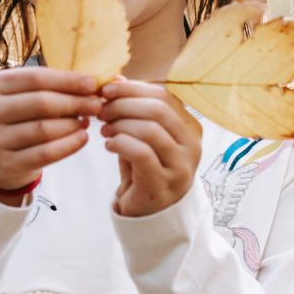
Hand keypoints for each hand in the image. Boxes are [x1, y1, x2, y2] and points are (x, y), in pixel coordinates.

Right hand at [0, 67, 101, 203]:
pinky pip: (45, 153)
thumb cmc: (15, 120)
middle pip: (41, 102)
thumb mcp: (21, 98)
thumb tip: (89, 83)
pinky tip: (82, 138)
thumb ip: (48, 87)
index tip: (92, 84)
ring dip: (73, 124)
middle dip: (74, 102)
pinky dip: (69, 145)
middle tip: (96, 104)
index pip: (35, 78)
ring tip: (87, 121)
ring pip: (44, 129)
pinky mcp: (5, 164)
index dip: (67, 80)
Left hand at [100, 79, 201, 216]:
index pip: (164, 96)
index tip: (107, 90)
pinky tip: (109, 145)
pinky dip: (120, 143)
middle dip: (124, 104)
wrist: (150, 214)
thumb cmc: (145, 169)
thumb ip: (133, 109)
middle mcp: (192, 145)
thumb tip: (116, 79)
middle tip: (101, 110)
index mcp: (190, 127)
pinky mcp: (163, 183)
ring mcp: (180, 165)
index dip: (133, 88)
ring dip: (120, 124)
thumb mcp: (142, 136)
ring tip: (104, 129)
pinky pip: (141, 153)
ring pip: (150, 129)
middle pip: (158, 109)